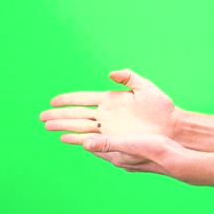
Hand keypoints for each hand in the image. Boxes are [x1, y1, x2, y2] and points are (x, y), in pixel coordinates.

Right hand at [40, 69, 181, 143]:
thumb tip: (111, 74)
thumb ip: (129, 78)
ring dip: (64, 127)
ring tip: (47, 127)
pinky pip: (92, 139)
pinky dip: (78, 139)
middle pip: (77, 114)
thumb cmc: (162, 107)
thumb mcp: (146, 88)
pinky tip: (66, 139)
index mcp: (111, 99)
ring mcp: (109, 127)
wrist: (172, 126)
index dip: (68, 99)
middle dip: (59, 115)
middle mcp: (107, 114)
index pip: (84, 98)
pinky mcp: (114, 138)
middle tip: (42, 116)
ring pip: (81, 126)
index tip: (53, 100)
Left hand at [83, 134, 190, 177]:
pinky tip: (120, 136)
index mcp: (115, 155)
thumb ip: (108, 143)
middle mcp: (121, 159)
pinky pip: (123, 146)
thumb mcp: (129, 144)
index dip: (79, 137)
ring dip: (103, 138)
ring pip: (112, 147)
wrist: (178, 160)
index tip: (66, 129)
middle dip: (88, 138)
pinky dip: (117, 139)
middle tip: (76, 129)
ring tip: (97, 132)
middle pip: (99, 147)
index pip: (91, 146)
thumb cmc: (155, 150)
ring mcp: (130, 159)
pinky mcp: (140, 156)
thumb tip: (84, 143)